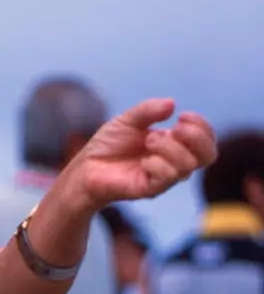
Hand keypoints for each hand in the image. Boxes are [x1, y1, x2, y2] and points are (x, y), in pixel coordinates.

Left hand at [59, 100, 217, 209]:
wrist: (85, 168)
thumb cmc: (108, 145)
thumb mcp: (128, 120)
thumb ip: (148, 110)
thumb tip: (172, 104)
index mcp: (175, 145)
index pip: (206, 140)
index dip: (202, 126)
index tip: (183, 115)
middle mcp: (174, 163)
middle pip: (208, 155)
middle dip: (196, 137)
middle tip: (175, 128)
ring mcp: (163, 178)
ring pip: (187, 165)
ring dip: (169, 147)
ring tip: (148, 141)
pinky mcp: (150, 189)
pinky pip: (168, 177)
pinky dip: (157, 163)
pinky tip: (143, 160)